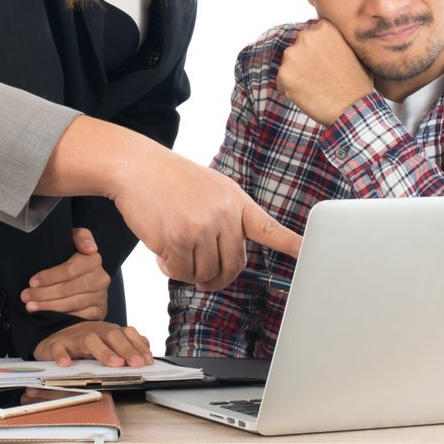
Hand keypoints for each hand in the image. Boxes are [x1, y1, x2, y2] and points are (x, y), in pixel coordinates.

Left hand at [22, 227, 108, 318]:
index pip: (69, 270)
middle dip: (44, 294)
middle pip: (68, 289)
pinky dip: (62, 317)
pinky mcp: (99, 312)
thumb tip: (90, 248)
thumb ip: (81, 236)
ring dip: (49, 306)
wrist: (84, 275)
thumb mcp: (73, 240)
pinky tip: (48, 317)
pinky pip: (80, 318)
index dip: (49, 277)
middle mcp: (101, 278)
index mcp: (94, 260)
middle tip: (26, 296)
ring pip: (72, 304)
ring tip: (31, 306)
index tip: (32, 281)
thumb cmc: (71, 257)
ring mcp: (101, 296)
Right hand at [35, 321, 152, 367]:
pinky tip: (66, 364)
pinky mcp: (56, 344)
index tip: (148, 360)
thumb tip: (147, 352)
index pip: (126, 334)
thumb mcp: (106, 342)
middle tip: (136, 363)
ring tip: (114, 363)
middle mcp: (93, 331)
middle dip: (126, 349)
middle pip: (111, 335)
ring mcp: (74, 337)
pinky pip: (58, 348)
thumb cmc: (84, 342)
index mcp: (107, 331)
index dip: (138, 346)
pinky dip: (61, 355)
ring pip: (89, 340)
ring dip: (103, 351)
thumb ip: (127, 345)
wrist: (53, 336)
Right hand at [114, 140, 302, 290]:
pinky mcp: (179, 239)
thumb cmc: (169, 179)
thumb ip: (224, 218)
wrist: (136, 166)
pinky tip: (161, 254)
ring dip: (188, 271)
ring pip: (205, 273)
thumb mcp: (210, 188)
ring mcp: (202, 227)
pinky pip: (181, 272)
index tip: (308, 254)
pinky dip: (170, 270)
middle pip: (233, 266)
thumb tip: (225, 262)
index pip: (269, 229)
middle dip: (218, 278)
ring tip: (174, 250)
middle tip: (203, 278)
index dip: (291, 245)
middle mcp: (224, 214)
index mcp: (236, 200)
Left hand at [274, 18, 373, 125]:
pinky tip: (308, 95)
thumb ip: (336, 39)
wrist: (352, 108)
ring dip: (298, 74)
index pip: (312, 36)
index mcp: (324, 28)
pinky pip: (282, 81)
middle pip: (299, 48)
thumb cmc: (357, 82)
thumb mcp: (353, 49)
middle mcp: (306, 36)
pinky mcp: (284, 74)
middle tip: (320, 76)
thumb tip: (328, 41)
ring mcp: (293, 55)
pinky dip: (290, 89)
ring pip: (290, 64)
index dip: (317, 51)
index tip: (325, 62)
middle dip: (306, 61)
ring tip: (316, 86)